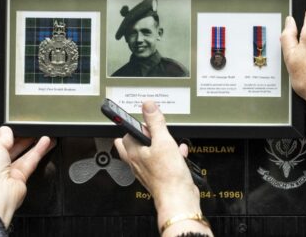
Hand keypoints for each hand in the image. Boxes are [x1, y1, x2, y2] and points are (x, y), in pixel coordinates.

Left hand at [0, 127, 54, 227]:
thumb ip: (2, 136)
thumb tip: (7, 130)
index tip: (6, 128)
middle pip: (6, 148)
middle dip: (17, 138)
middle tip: (27, 130)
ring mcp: (5, 173)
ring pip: (20, 155)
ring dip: (31, 144)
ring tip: (40, 134)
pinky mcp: (18, 178)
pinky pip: (29, 162)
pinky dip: (38, 151)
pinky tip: (45, 143)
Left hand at [114, 101, 211, 236]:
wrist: (179, 198)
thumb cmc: (168, 176)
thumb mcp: (163, 141)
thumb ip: (155, 122)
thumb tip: (148, 106)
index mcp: (133, 152)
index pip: (126, 132)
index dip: (136, 123)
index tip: (144, 117)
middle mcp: (136, 162)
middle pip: (135, 143)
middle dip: (145, 134)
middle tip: (154, 129)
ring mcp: (147, 170)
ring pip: (148, 152)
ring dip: (159, 144)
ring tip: (167, 139)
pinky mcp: (158, 176)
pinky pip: (160, 161)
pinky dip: (168, 154)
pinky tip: (178, 153)